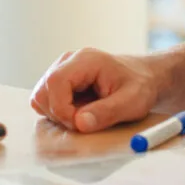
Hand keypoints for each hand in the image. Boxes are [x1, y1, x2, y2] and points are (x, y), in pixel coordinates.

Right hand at [29, 48, 161, 132]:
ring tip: (83, 116)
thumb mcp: (133, 102)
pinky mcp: (60, 80)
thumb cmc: (140, 86)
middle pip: (43, 91)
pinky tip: (78, 112)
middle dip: (59, 114)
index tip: (80, 124)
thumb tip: (80, 123)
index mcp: (85, 60)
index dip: (62, 109)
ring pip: (41, 97)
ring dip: (58, 114)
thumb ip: (107, 112)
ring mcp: (62, 69)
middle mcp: (68, 61)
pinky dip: (58, 112)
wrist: (143, 77)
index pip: (56, 82)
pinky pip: (46, 100)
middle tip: (84, 123)